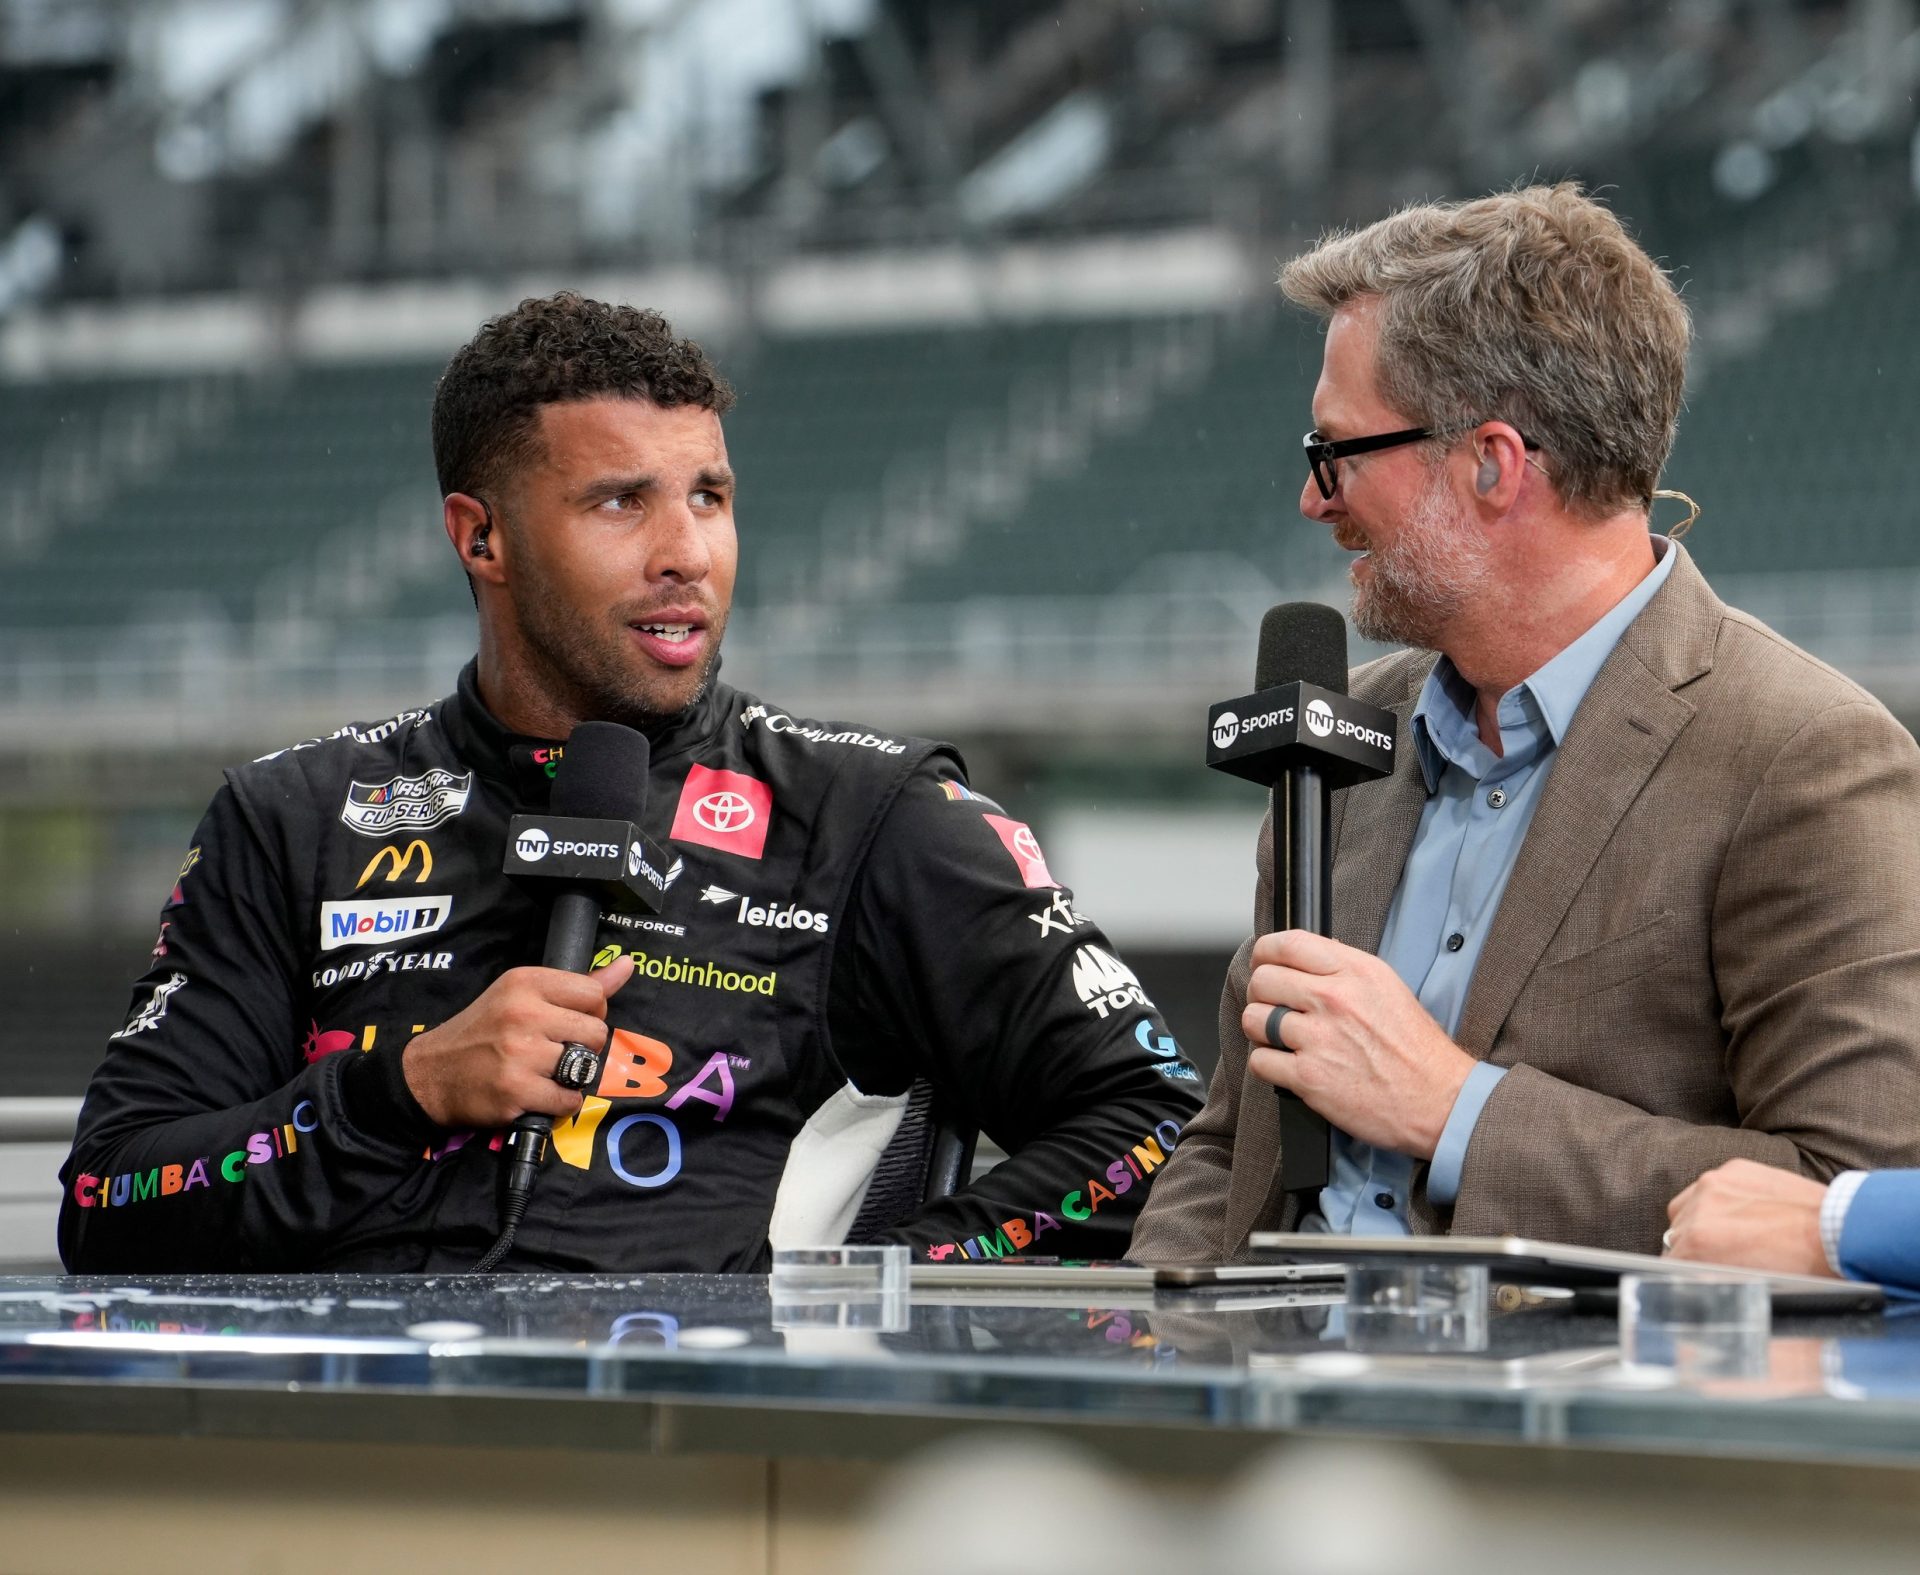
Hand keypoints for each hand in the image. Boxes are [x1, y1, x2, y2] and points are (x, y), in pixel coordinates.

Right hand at [402, 956, 634, 1127]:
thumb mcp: (521, 995)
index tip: (568, 1022)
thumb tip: (627, 966)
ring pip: (585, 1067)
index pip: (594, 993)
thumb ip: (577, 985)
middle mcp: (523, 1014)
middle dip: (583, 1047)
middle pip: (595, 1032)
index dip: (590, 1012)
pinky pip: (569, 1100)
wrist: (429, 1075)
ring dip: (572, 1077)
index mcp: (524, 982)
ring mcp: (520, 1054)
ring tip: (545, 1073)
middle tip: (554, 1051)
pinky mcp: (516, 1092)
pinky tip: (538, 1094)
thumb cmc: (482, 1032)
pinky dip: (560, 1103)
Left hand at [1239, 930, 1474, 1158]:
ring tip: (1279, 1039)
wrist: (1438, 1100)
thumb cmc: (1417, 1050)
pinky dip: (1267, 1065)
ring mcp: (1318, 1038)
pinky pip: (1260, 1061)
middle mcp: (1334, 999)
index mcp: (1356, 972)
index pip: (1287, 944)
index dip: (1265, 953)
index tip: (1263, 964)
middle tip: (1272, 1007)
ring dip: (1261, 1030)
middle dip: (1261, 995)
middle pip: (1263, 981)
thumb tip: (1306, 962)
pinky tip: (1286, 1066)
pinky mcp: (1308, 1077)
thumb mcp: (1388, 988)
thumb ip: (1345, 971)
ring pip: (1254, 1020)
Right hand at [1664, 1158, 1832, 1276]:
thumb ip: (1710, 1272)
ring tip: (1733, 1231)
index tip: (1700, 1272)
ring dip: (1701, 1218)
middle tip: (1724, 1256)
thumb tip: (1696, 1273)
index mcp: (1698, 1243)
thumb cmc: (1801, 1267)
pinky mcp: (1733, 1168)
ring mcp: (1714, 1184)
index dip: (1687, 1268)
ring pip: (1686, 1205)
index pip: (1670, 1260)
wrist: (1837, 1233)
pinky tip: (1747, 1210)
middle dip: (1694, 1245)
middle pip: (1675, 1233)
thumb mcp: (1745, 1281)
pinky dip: (1722, 1198)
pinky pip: (1711, 1186)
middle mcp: (1698, 1210)